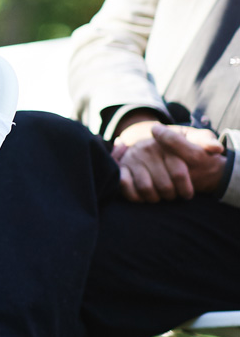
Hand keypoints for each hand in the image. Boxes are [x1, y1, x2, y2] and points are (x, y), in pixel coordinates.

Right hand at [111, 122, 225, 201]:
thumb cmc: (182, 147)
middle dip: (171, 195)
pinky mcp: (121, 166)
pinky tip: (143, 197)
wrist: (155, 147)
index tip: (188, 195)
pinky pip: (125, 185)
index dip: (185, 188)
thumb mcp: (195, 139)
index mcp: (167, 143)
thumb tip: (216, 149)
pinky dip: (135, 196)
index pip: (179, 172)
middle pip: (164, 185)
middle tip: (173, 196)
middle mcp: (148, 148)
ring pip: (146, 188)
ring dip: (155, 198)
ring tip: (160, 197)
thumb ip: (206, 142)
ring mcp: (133, 157)